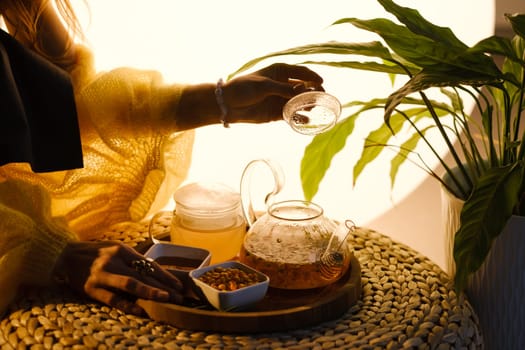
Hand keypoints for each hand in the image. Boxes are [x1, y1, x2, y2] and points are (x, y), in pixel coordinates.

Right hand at [53, 241, 183, 315]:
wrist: (63, 256)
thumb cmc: (94, 254)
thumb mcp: (114, 249)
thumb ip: (132, 259)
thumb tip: (154, 273)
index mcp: (122, 250)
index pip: (149, 264)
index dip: (165, 275)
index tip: (179, 285)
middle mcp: (114, 260)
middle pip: (144, 274)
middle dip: (164, 286)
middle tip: (179, 296)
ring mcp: (102, 274)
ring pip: (131, 284)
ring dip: (151, 292)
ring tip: (166, 299)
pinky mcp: (91, 288)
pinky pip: (113, 299)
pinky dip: (128, 305)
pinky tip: (141, 310)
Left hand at [223, 63, 323, 122]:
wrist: (229, 104)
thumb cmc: (244, 88)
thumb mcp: (265, 87)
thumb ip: (284, 89)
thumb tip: (304, 91)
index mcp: (279, 71)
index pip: (301, 72)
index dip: (312, 76)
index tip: (321, 82)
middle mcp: (282, 84)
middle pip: (303, 88)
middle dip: (313, 92)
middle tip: (321, 98)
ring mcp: (280, 99)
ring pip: (299, 102)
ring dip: (307, 105)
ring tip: (313, 109)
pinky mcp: (277, 112)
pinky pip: (292, 115)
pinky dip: (299, 117)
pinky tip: (305, 120)